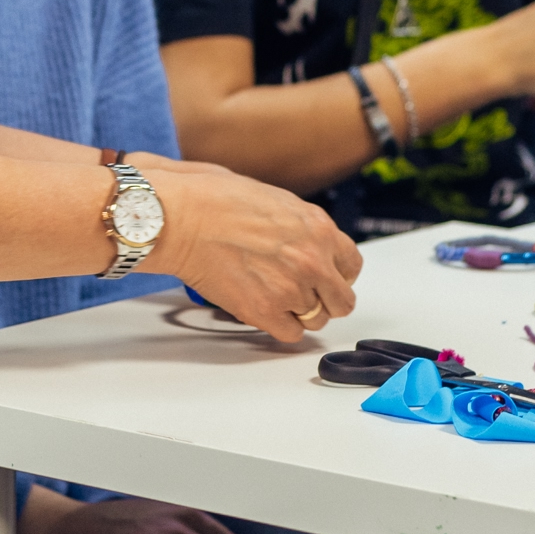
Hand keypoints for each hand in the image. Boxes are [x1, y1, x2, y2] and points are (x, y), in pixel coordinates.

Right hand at [153, 161, 361, 341]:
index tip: (326, 278)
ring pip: (316, 320)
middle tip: (304, 296)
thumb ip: (301, 226)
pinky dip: (279, 326)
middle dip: (325, 300)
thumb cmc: (216, 199)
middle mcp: (313, 260)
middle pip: (341, 301)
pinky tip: (264, 310)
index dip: (337, 275)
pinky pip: (290, 334)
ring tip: (275, 299)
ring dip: (299, 313)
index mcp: (319, 228)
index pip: (351, 266)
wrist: (183, 217)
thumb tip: (306, 242)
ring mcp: (291, 288)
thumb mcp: (277, 200)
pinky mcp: (264, 311)